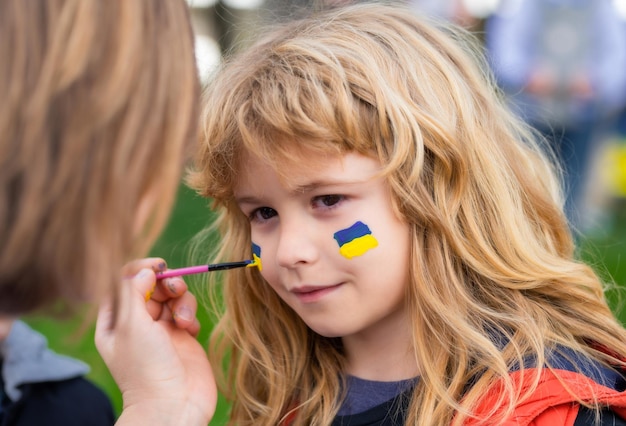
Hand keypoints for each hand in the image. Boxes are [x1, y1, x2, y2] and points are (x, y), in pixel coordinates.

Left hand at [95, 258, 216, 424]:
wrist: (173, 405)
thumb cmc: (145, 368)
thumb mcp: (131, 325)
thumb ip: (134, 291)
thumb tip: (145, 270)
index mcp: (115, 321)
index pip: (123, 282)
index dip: (140, 269)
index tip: (158, 266)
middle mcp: (137, 323)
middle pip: (151, 285)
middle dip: (165, 283)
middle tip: (175, 289)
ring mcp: (161, 330)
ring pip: (172, 296)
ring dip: (181, 301)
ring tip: (183, 320)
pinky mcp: (183, 337)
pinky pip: (187, 311)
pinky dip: (190, 315)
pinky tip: (190, 330)